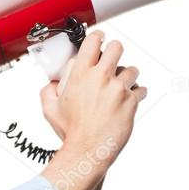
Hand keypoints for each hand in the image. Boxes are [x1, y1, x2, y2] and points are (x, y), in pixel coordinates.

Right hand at [39, 30, 146, 164]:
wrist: (87, 151)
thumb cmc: (71, 132)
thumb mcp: (50, 110)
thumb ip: (48, 91)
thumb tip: (52, 83)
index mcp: (80, 75)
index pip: (93, 41)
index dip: (97, 38)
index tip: (99, 41)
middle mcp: (101, 78)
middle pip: (116, 48)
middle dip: (114, 53)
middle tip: (111, 62)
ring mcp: (118, 89)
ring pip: (132, 69)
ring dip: (127, 76)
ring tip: (120, 87)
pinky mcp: (131, 102)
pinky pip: (140, 89)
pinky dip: (136, 93)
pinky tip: (128, 99)